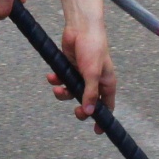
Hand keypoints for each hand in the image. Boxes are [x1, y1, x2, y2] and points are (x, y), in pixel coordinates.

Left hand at [47, 0, 114, 123]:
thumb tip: (89, 113)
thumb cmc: (93, 47)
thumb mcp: (92, 73)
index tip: (97, 131)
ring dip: (63, 93)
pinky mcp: (70, 67)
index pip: (107, 106)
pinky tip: (51, 76)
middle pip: (87, 103)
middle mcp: (95, 81)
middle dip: (79, 108)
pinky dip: (56, 80)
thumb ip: (90, 93)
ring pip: (71, 92)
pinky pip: (62, 80)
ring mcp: (81, 75)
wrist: (80, 27)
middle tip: (75, 112)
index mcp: (106, 83)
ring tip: (57, 88)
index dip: (103, 119)